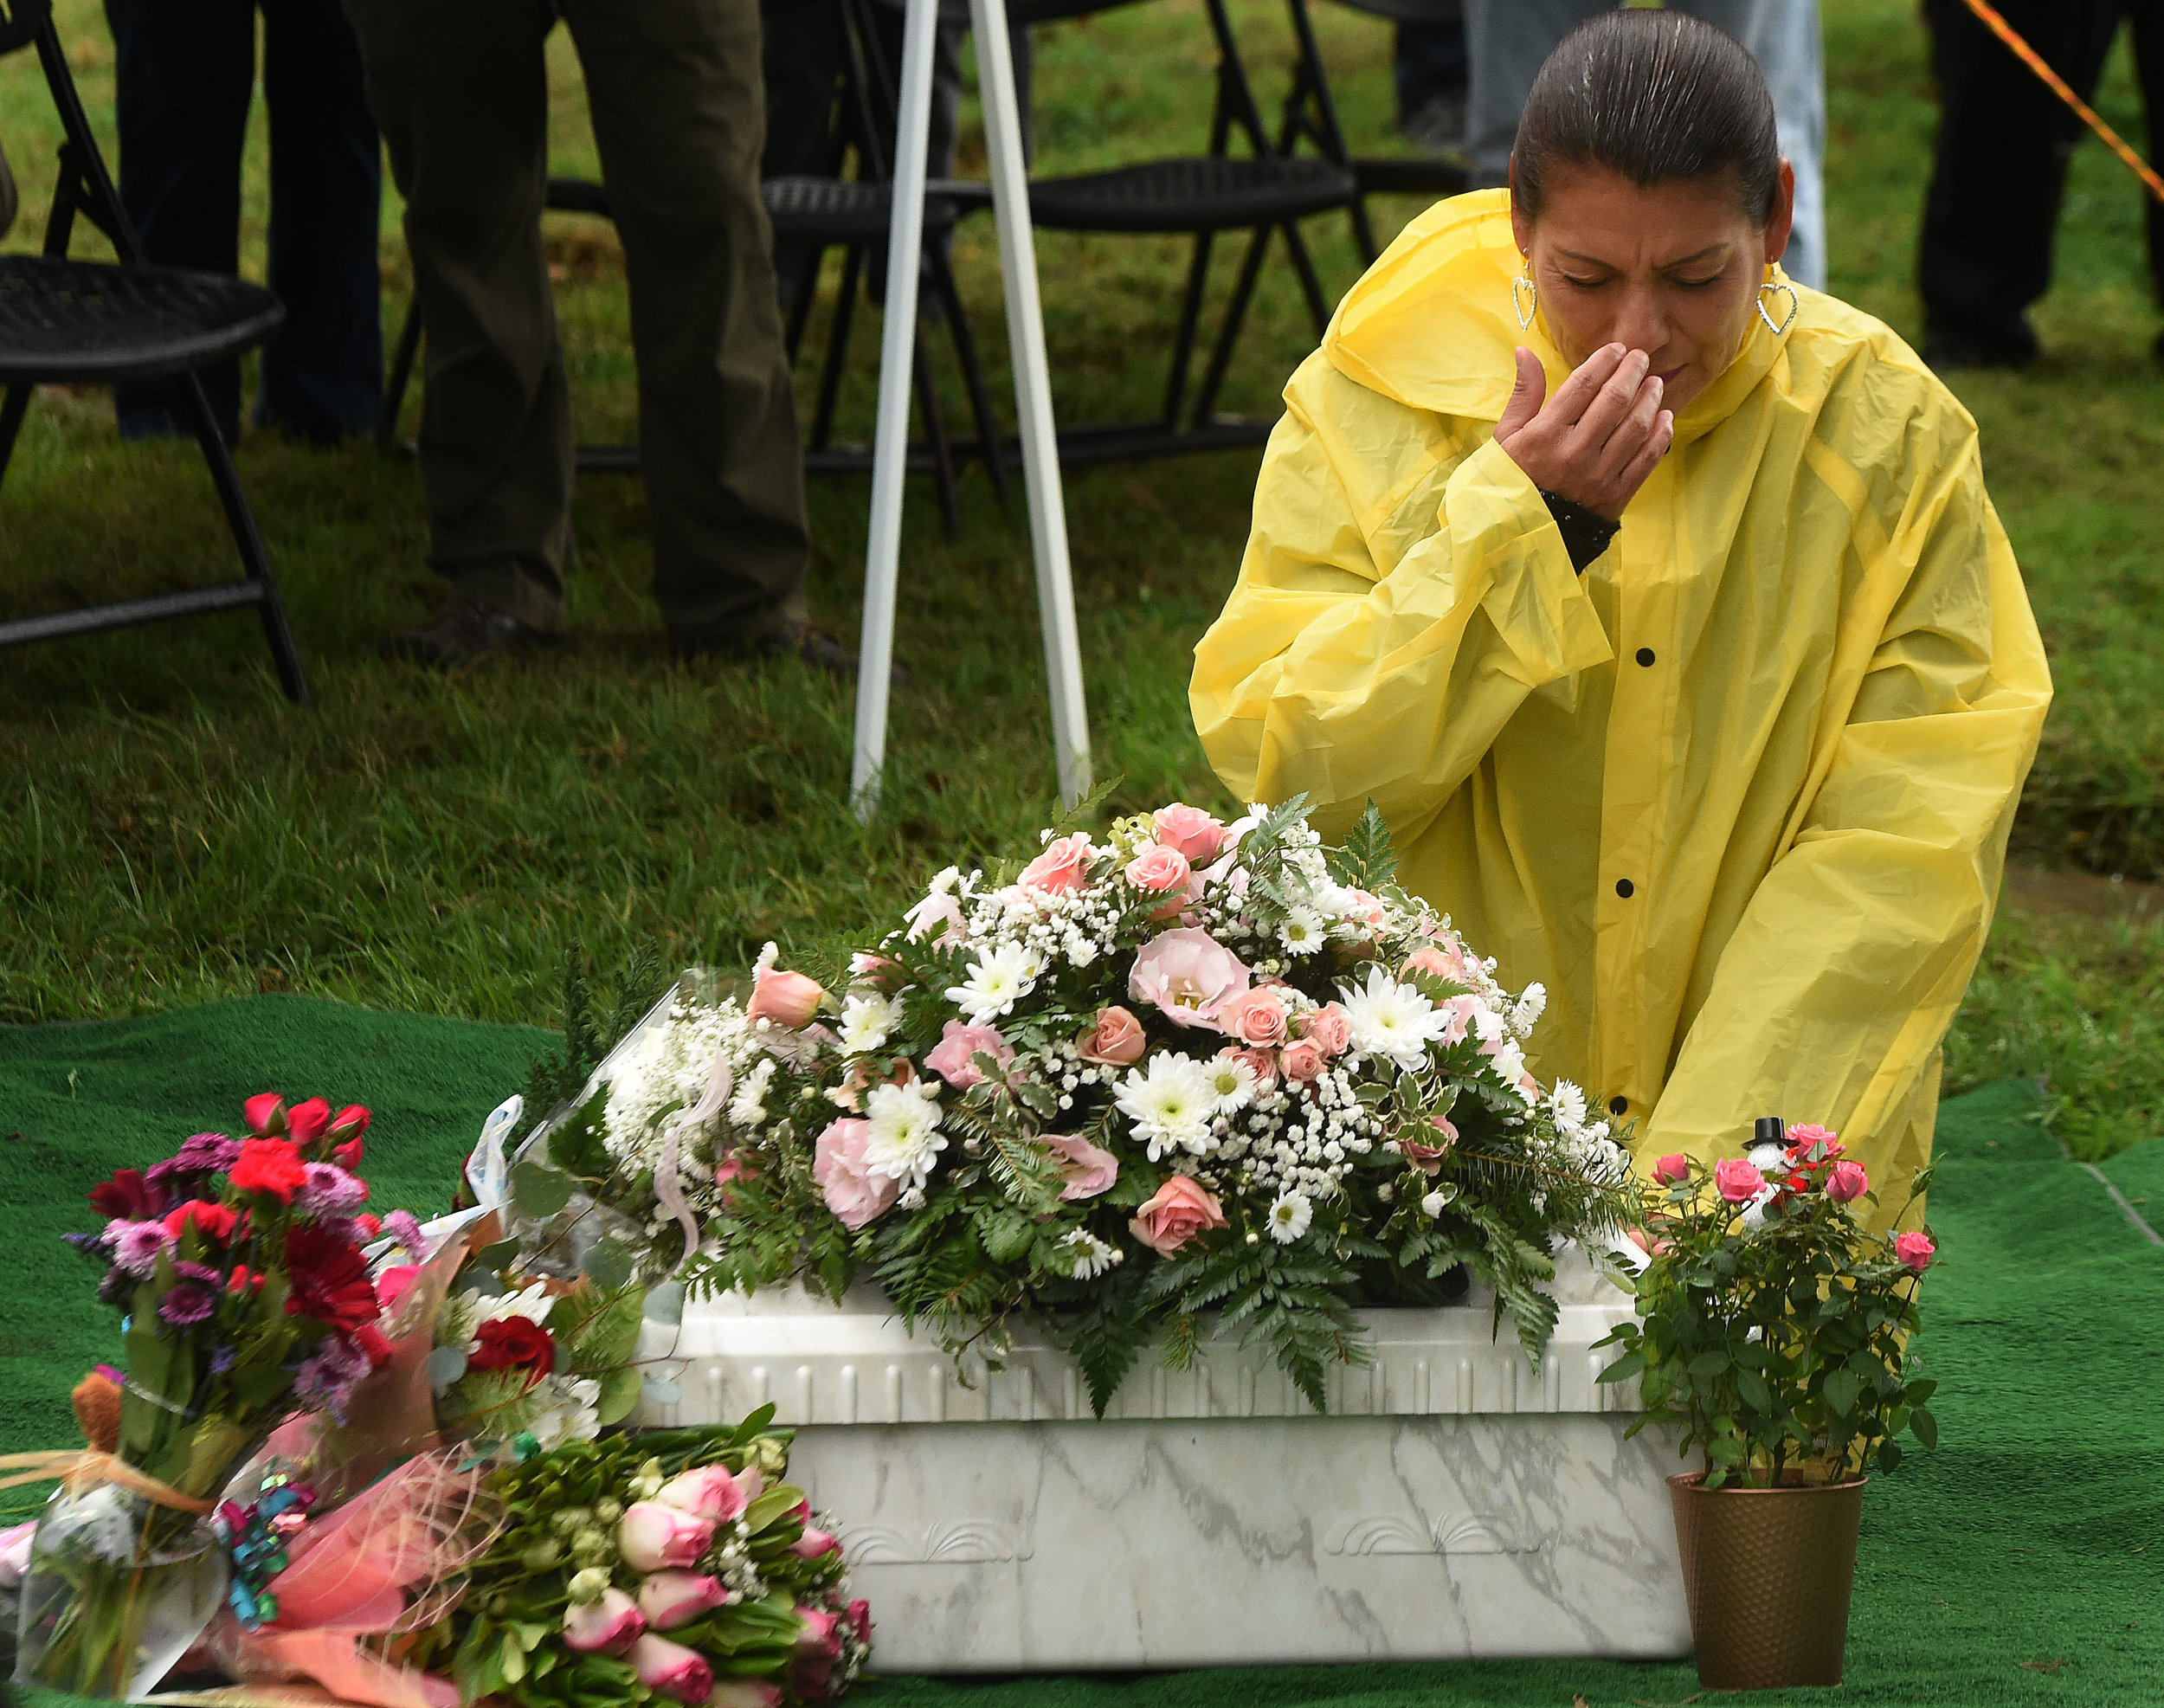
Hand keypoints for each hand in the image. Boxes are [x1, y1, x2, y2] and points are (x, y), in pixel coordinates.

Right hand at [1494, 344, 1673, 522]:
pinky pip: (1646, 460)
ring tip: (1655, 384)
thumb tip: (1524, 350)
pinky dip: (1660, 436)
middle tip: (1641, 358)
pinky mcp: (1615, 496)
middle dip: (1632, 372)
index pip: (1582, 385)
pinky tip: (1664, 418)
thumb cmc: (1511, 481)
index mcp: (1545, 434)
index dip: (1603, 361)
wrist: (1520, 535)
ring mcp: (1598, 475)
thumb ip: (1523, 394)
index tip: (1616, 349)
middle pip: (1614, 400)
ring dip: (1649, 400)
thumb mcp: (1506, 437)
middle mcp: (1574, 452)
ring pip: (1634, 427)